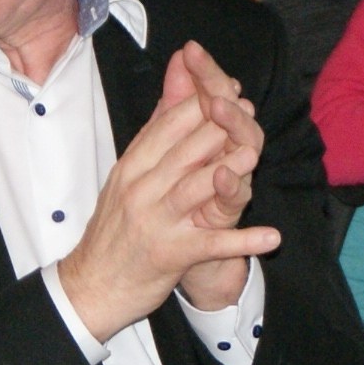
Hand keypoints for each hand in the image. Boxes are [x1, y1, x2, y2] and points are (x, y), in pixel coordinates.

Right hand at [57, 42, 281, 341]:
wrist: (92, 285)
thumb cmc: (116, 227)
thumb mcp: (128, 174)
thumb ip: (157, 130)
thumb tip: (176, 79)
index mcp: (133, 166)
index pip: (167, 126)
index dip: (200, 104)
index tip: (229, 89)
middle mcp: (142, 189)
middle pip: (183, 150)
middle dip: (217, 127)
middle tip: (248, 110)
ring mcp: (156, 222)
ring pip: (193, 189)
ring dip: (226, 172)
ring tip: (254, 155)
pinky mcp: (171, 255)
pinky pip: (211, 245)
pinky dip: (242, 241)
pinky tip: (271, 237)